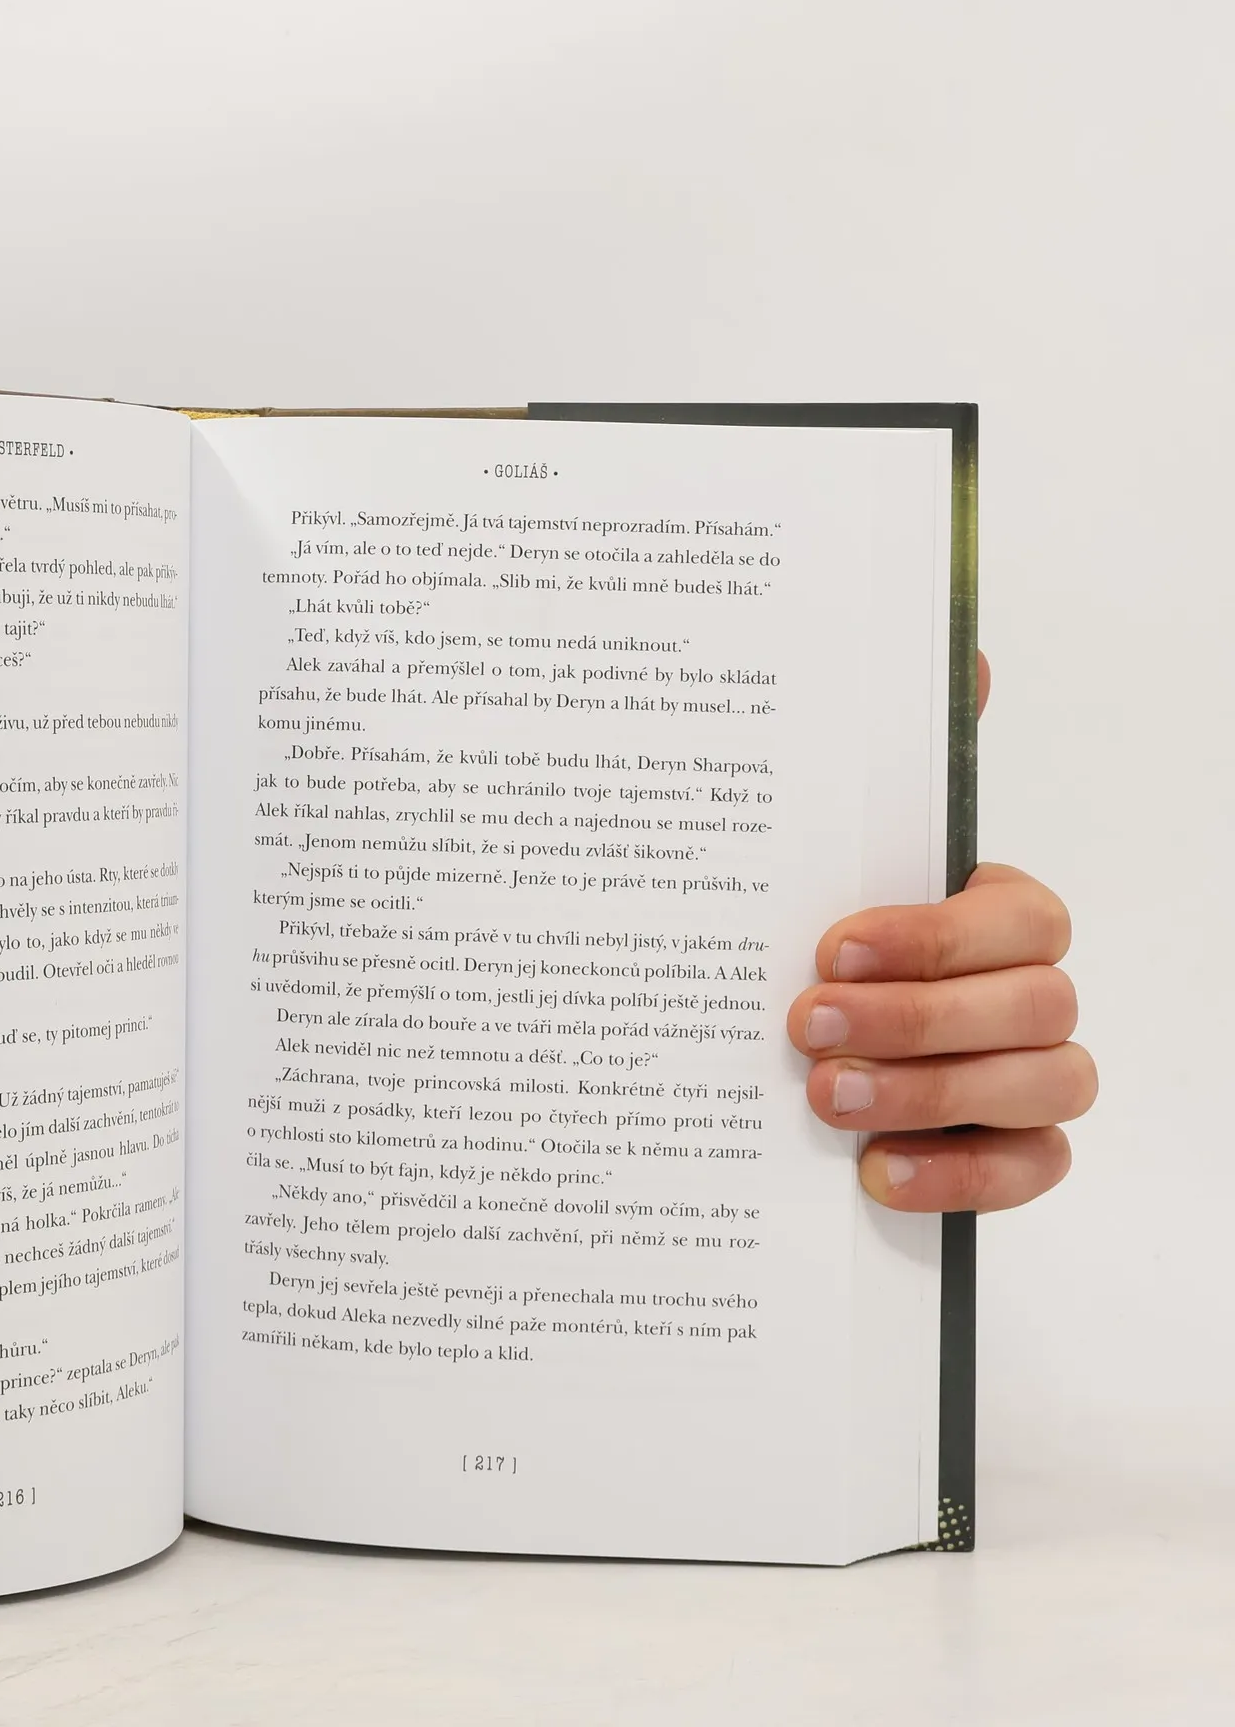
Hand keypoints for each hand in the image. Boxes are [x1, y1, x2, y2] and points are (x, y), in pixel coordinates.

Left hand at [789, 654, 1093, 1210]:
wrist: (789, 1038)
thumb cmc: (818, 931)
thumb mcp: (830, 847)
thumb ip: (895, 759)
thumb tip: (962, 653)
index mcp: (995, 911)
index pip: (1016, 918)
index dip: (934, 936)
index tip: (830, 947)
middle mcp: (1029, 990)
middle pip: (1034, 1004)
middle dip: (919, 1017)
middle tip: (806, 1024)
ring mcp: (1031, 1074)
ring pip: (1042, 1084)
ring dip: (933, 1093)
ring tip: (824, 1096)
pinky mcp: (1015, 1149)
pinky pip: (1033, 1169)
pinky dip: (962, 1177)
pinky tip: (875, 1173)